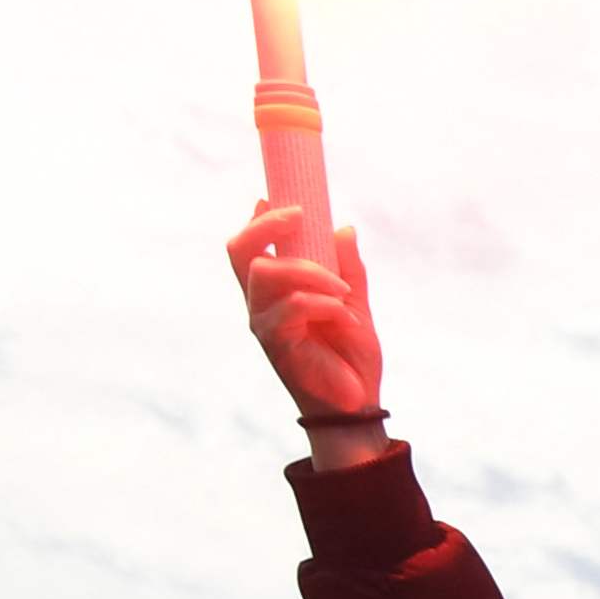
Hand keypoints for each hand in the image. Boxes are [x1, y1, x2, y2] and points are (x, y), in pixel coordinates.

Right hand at [226, 201, 382, 419]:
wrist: (359, 401)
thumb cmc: (351, 356)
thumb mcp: (355, 303)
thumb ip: (347, 269)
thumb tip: (343, 228)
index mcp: (275, 292)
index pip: (248, 249)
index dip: (254, 220)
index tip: (269, 197)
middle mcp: (261, 304)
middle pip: (240, 251)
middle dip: (268, 226)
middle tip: (301, 217)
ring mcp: (264, 322)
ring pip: (267, 273)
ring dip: (310, 272)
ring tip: (343, 291)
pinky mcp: (275, 343)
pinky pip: (293, 306)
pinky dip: (325, 304)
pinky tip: (345, 316)